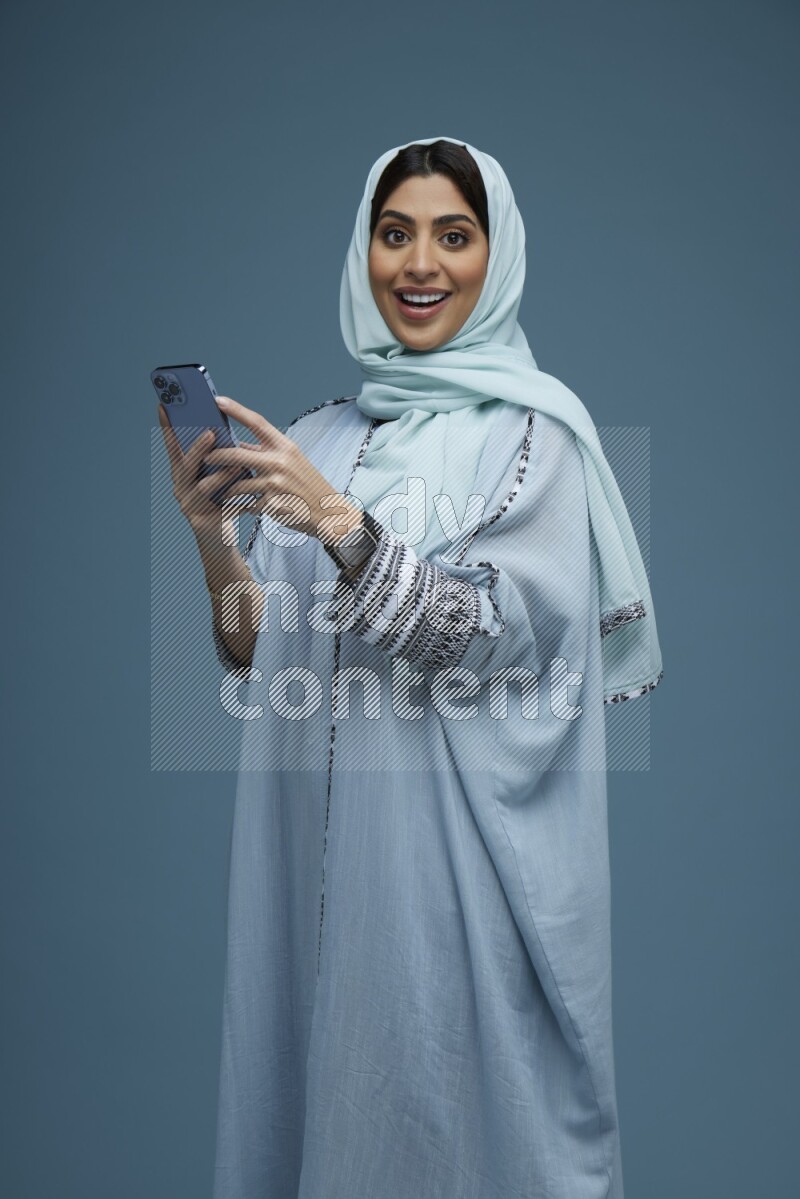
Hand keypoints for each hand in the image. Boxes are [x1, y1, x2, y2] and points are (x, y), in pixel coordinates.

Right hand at [157, 403, 247, 541]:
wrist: (220, 537)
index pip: (174, 446)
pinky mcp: (198, 521)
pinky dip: (233, 499)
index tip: (164, 405)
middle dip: (198, 448)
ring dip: (220, 475)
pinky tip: (247, 497)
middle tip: (210, 433)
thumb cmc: (221, 501)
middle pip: (186, 464)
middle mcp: (180, 486)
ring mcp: (187, 504)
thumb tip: (222, 431)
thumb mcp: (219, 476)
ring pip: (202, 486)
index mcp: (183, 471)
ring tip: (238, 466)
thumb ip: (217, 458)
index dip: (168, 427)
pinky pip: (218, 507)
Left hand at [201, 395, 363, 544]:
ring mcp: (275, 484)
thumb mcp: (292, 463)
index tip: (218, 400)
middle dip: (217, 456)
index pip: (258, 422)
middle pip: (237, 454)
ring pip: (237, 483)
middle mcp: (280, 462)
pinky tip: (242, 507)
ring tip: (219, 491)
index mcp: (286, 447)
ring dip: (226, 488)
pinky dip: (241, 506)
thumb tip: (238, 445)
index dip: (236, 410)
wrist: (328, 513)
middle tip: (204, 458)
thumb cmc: (308, 486)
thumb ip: (266, 453)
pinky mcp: (271, 504)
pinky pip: (247, 503)